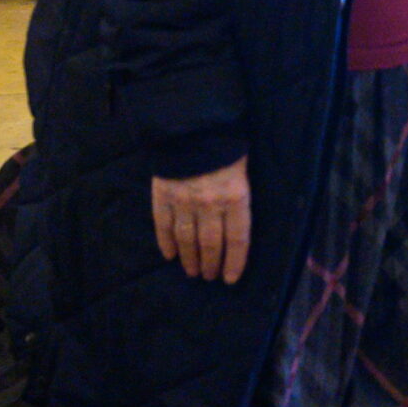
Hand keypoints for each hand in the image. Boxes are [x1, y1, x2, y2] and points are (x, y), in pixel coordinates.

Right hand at [152, 156, 250, 283]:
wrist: (196, 127)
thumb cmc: (227, 150)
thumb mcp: (243, 174)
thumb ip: (238, 202)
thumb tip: (235, 233)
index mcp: (236, 197)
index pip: (238, 239)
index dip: (234, 262)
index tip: (230, 279)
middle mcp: (210, 204)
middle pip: (211, 244)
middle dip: (211, 264)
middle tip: (208, 277)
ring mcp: (184, 202)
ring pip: (187, 240)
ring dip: (190, 259)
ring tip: (192, 272)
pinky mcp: (163, 197)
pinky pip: (163, 226)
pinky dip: (166, 244)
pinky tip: (170, 255)